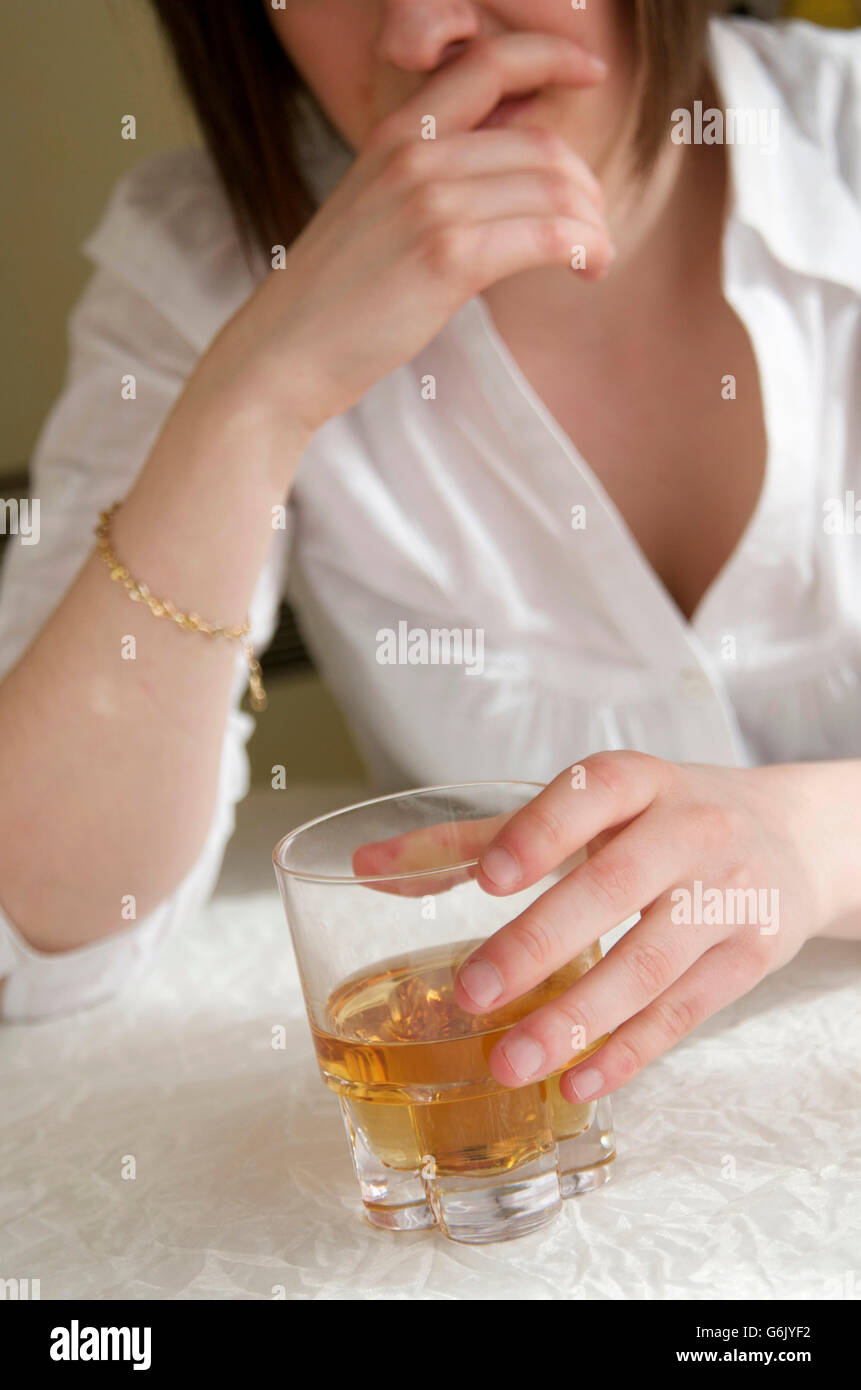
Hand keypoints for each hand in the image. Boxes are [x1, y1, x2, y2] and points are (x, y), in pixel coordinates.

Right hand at [195, 32, 613, 433]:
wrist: (282, 355)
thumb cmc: (333, 301)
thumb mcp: (374, 216)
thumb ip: (431, 184)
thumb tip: (507, 178)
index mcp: (394, 137)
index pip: (487, 64)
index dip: (550, 56)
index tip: (591, 72)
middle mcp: (414, 157)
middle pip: (540, 144)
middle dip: (585, 186)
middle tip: (592, 227)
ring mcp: (430, 204)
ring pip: (554, 190)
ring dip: (591, 225)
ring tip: (595, 257)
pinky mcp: (447, 258)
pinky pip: (547, 236)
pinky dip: (584, 249)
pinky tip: (589, 269)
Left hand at [451, 752, 828, 1102]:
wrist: (790, 837)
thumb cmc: (659, 820)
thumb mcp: (585, 812)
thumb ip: (478, 838)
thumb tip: (368, 865)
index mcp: (639, 781)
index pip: (591, 794)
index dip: (541, 833)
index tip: (489, 878)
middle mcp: (690, 829)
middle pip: (615, 887)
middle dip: (540, 943)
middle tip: (472, 993)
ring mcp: (727, 895)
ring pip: (650, 963)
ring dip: (577, 1018)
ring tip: (510, 1062)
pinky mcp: (751, 955)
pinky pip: (686, 1011)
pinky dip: (630, 1052)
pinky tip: (577, 1082)